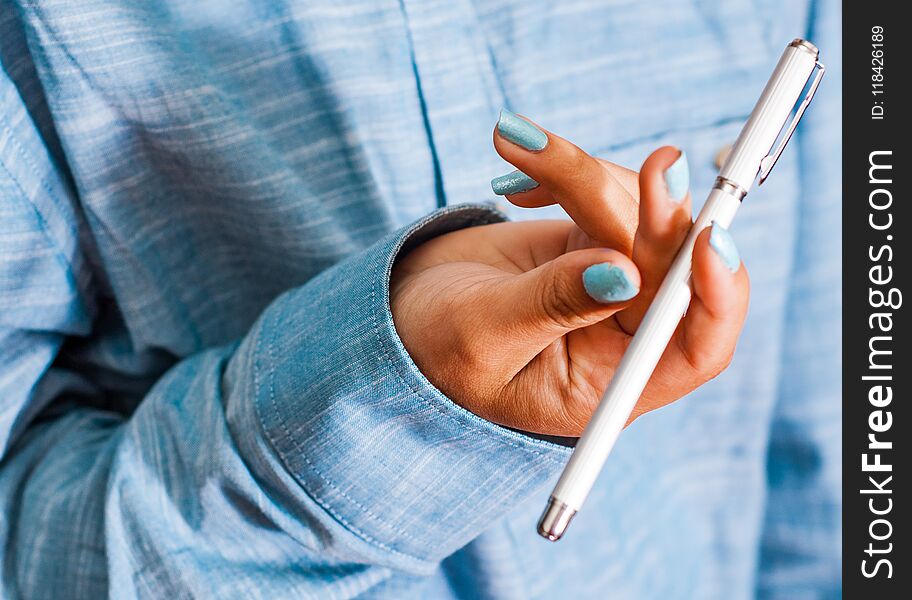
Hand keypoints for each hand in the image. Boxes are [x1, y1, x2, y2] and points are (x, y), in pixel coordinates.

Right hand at [390, 113, 748, 436]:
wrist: (404, 317)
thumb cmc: (435, 349)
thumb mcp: (484, 334)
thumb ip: (554, 304)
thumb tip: (625, 272)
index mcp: (611, 382)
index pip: (696, 347)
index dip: (717, 295)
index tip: (708, 241)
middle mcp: (625, 332)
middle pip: (672, 263)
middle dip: (656, 208)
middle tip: (659, 162)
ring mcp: (615, 279)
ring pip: (640, 210)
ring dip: (583, 172)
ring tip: (515, 143)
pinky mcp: (594, 237)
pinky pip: (608, 189)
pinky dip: (566, 170)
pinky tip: (516, 183)